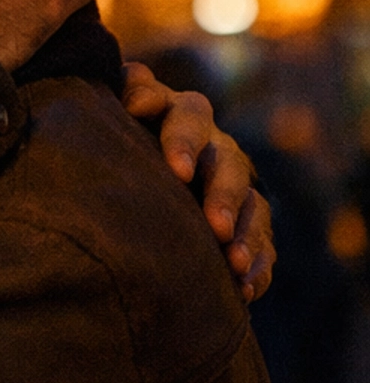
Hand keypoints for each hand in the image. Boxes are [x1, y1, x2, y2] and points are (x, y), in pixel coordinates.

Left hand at [122, 63, 275, 303]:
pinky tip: (244, 290)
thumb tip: (135, 100)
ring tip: (234, 264)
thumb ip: (131, 93)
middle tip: (216, 228)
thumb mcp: (120, 107)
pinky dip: (257, 267)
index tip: (177, 171)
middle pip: (229, 167)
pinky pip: (262, 243)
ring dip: (247, 235)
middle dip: (223, 198)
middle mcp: (216, 147)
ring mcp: (236, 186)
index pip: (189, 117)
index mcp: (183, 115)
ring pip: (252, 207)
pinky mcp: (247, 223)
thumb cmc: (120, 131)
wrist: (139, 170)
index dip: (184, 141)